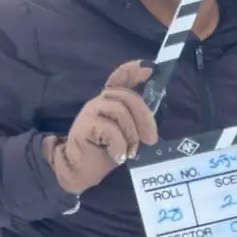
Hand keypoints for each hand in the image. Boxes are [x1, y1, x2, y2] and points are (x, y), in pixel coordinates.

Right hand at [47, 60, 157, 193]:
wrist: (82, 168)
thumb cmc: (106, 151)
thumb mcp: (128, 135)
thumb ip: (137, 123)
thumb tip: (155, 121)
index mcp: (112, 101)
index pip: (121, 78)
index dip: (133, 71)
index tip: (150, 68)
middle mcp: (101, 101)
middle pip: (128, 97)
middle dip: (144, 118)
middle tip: (151, 140)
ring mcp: (92, 110)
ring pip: (120, 111)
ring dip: (131, 135)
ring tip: (131, 152)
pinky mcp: (85, 124)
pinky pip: (110, 129)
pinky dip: (119, 145)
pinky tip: (118, 156)